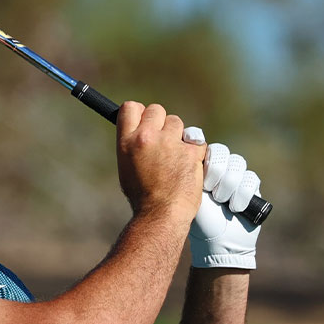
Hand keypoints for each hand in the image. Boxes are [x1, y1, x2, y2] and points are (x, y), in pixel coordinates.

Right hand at [116, 102, 206, 220]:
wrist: (160, 215)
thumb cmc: (142, 197)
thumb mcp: (126, 167)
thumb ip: (133, 145)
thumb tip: (140, 130)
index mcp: (127, 142)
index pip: (131, 107)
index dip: (140, 112)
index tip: (146, 121)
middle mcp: (146, 138)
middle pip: (156, 110)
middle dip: (161, 123)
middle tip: (164, 142)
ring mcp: (169, 143)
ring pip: (177, 123)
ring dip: (179, 136)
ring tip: (175, 158)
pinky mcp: (190, 151)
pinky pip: (196, 141)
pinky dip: (195, 151)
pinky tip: (188, 167)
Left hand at [184, 129, 260, 269]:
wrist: (218, 245)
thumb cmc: (198, 221)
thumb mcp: (188, 195)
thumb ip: (186, 173)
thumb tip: (183, 149)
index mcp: (202, 167)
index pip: (205, 147)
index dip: (206, 156)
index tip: (200, 172)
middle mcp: (220, 169)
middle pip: (222, 152)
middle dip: (216, 171)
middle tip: (210, 191)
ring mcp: (237, 177)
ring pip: (238, 163)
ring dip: (228, 184)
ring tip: (221, 202)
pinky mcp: (251, 188)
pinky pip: (251, 179)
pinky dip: (242, 194)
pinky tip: (235, 208)